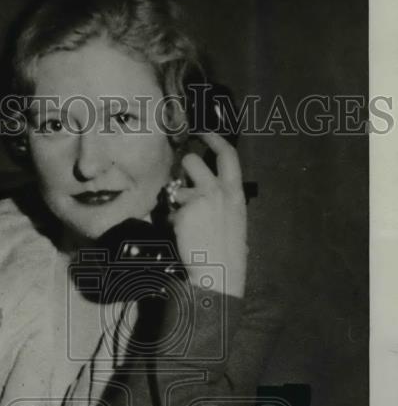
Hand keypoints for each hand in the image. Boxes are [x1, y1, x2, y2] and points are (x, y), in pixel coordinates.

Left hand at [169, 130, 247, 298]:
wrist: (218, 273)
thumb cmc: (227, 254)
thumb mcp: (234, 222)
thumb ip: (222, 202)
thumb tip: (203, 194)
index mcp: (236, 192)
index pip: (227, 155)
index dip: (215, 139)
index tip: (205, 132)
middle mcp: (218, 190)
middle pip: (193, 162)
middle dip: (185, 167)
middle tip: (183, 179)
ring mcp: (199, 199)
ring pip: (177, 188)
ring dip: (177, 200)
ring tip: (187, 223)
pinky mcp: (182, 212)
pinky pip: (170, 211)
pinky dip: (172, 223)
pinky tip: (182, 237)